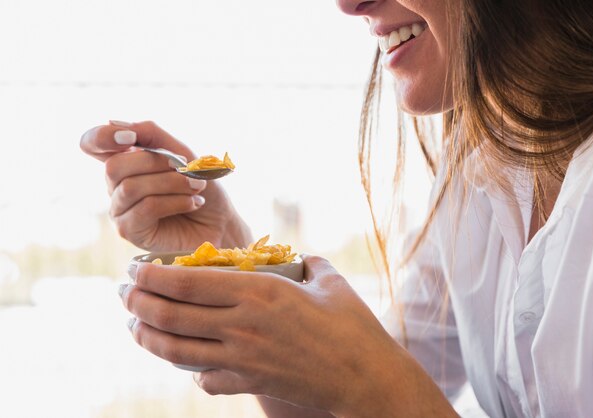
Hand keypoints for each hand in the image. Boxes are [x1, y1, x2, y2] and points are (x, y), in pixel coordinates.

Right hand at [80, 121, 250, 250]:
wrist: (222, 222)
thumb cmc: (202, 187)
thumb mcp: (182, 153)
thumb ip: (151, 135)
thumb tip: (114, 122)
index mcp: (125, 161)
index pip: (92, 143)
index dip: (102, 136)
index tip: (131, 138)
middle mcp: (116, 185)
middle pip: (113, 166)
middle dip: (155, 163)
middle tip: (187, 168)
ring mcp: (120, 210)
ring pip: (131, 188)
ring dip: (172, 183)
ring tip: (198, 187)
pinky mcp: (130, 231)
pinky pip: (145, 208)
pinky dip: (175, 202)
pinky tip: (193, 204)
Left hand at [119, 256, 453, 416]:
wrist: (366, 377)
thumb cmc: (353, 325)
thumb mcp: (330, 281)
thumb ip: (308, 262)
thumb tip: (302, 256)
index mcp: (259, 292)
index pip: (188, 282)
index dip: (153, 275)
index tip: (135, 270)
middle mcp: (242, 325)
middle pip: (172, 315)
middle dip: (139, 303)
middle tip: (124, 295)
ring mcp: (242, 359)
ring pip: (177, 351)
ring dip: (149, 338)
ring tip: (135, 326)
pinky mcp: (250, 384)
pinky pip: (206, 378)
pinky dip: (190, 370)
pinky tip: (186, 363)